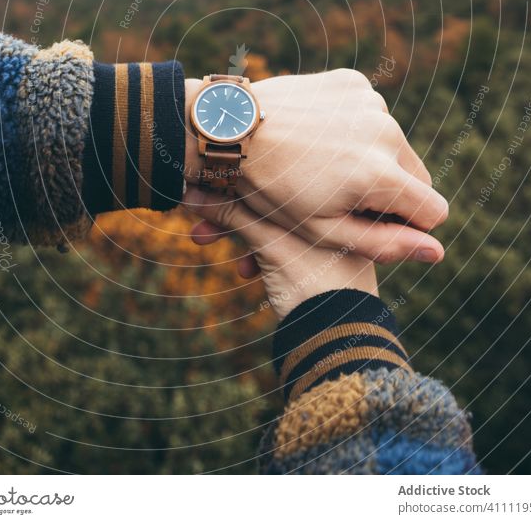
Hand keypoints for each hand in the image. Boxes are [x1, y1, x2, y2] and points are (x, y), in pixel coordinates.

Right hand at [184, 186, 377, 319]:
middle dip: (232, 220)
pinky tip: (247, 273)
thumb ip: (235, 215)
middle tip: (200, 230)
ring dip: (243, 241)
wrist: (339, 345)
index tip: (208, 193)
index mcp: (334, 207)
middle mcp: (336, 223)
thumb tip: (191, 195)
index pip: (279, 185)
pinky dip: (262, 259)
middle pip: (275, 210)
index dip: (239, 189)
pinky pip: (285, 253)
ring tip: (217, 251)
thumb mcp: (271, 245)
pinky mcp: (321, 273)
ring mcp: (330, 249)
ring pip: (276, 233)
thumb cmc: (313, 286)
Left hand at [185, 70, 447, 263]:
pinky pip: (372, 113)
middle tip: (343, 196)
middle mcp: (386, 133)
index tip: (371, 222)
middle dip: (388, 191)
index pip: (432, 212)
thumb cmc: (271, 189)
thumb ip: (384, 244)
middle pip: (414, 175)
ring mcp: (370, 102)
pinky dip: (356, 126)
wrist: (230, 129)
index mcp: (381, 176)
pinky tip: (321, 137)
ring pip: (393, 143)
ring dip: (372, 157)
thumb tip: (437, 253)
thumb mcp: (322, 230)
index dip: (405, 224)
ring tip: (326, 165)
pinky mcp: (354, 81)